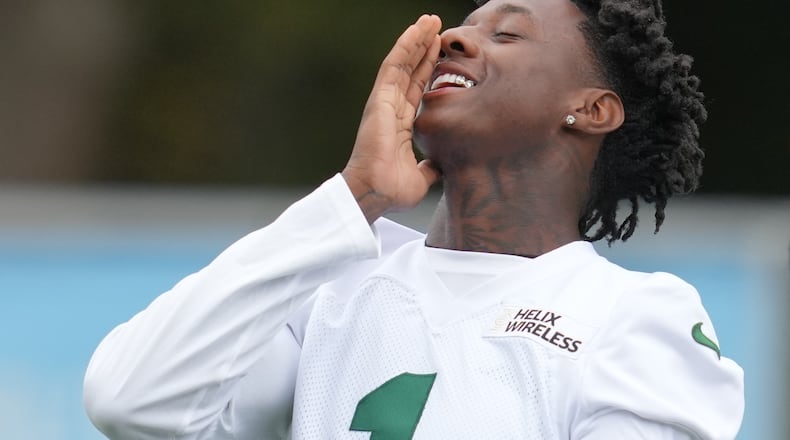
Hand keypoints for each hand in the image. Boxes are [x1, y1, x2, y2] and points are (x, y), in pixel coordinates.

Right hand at [342, 15, 441, 223]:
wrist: (376, 193)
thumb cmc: (392, 190)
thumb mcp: (423, 178)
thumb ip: (431, 167)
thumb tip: (442, 166)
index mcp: (400, 125)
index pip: (416, 89)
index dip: (428, 69)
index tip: (440, 52)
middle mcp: (391, 110)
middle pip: (410, 71)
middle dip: (423, 48)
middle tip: (437, 26)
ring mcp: (384, 102)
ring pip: (402, 63)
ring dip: (416, 40)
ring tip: (430, 20)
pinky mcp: (380, 99)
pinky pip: (393, 66)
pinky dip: (405, 46)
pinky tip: (416, 30)